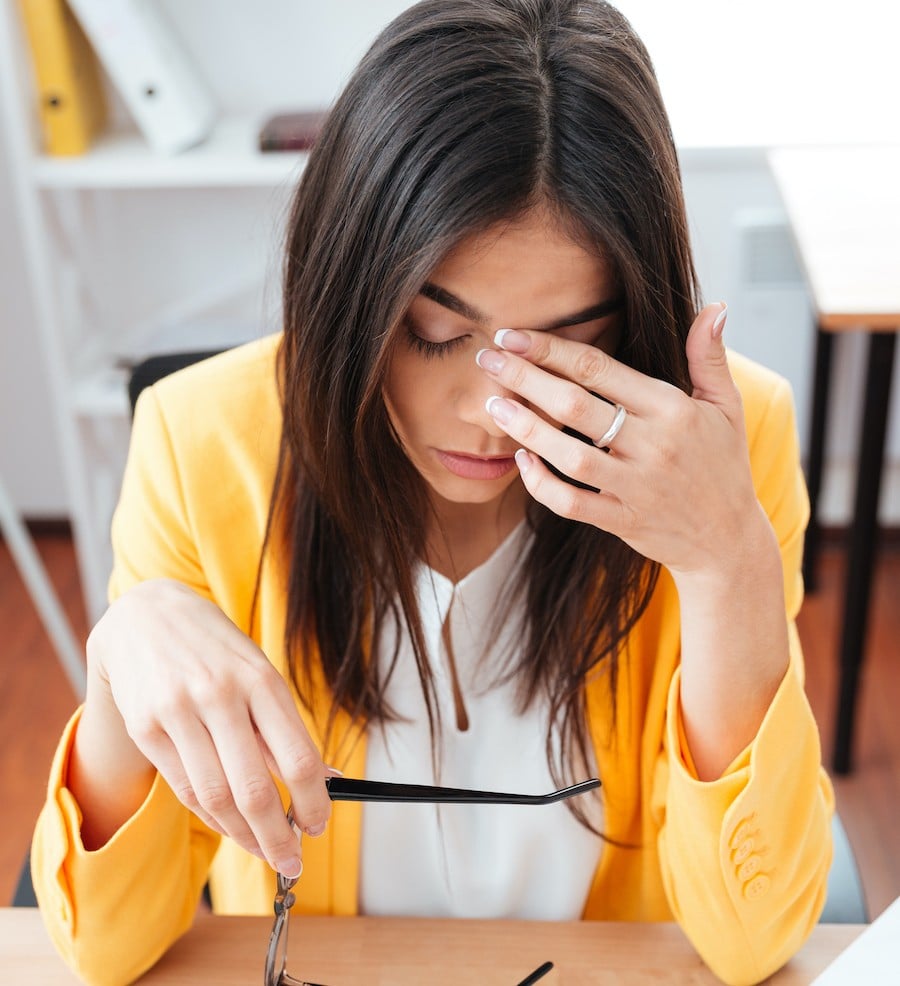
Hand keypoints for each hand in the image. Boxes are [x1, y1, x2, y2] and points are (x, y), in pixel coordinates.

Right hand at [81, 578, 330, 876]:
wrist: (146, 616)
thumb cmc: (217, 651)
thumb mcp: (260, 673)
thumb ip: (284, 728)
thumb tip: (326, 781)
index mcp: (260, 679)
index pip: (296, 758)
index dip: (313, 802)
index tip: (320, 825)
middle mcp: (219, 695)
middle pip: (253, 789)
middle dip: (278, 836)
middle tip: (292, 860)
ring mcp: (177, 712)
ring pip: (216, 797)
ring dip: (244, 836)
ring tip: (264, 850)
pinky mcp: (146, 728)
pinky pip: (185, 790)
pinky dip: (212, 817)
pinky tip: (231, 827)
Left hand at [477, 303, 765, 578]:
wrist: (728, 540)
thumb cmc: (723, 464)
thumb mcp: (727, 407)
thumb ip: (711, 356)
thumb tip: (714, 305)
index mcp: (672, 408)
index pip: (600, 369)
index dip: (551, 349)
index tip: (513, 336)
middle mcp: (652, 446)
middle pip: (574, 406)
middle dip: (524, 379)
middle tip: (486, 359)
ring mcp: (635, 487)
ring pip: (568, 456)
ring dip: (526, 429)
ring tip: (492, 406)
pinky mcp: (621, 520)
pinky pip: (571, 503)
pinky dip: (541, 484)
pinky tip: (520, 461)